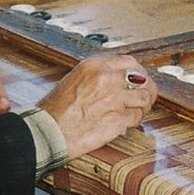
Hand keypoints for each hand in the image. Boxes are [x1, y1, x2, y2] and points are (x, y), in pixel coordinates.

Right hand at [38, 53, 155, 156]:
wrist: (46, 132)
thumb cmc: (54, 110)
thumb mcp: (74, 80)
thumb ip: (98, 76)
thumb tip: (119, 78)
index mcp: (94, 66)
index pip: (130, 62)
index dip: (139, 72)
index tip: (140, 80)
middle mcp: (106, 79)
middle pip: (142, 79)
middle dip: (147, 88)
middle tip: (146, 97)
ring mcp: (113, 99)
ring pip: (143, 98)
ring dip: (143, 106)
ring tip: (137, 111)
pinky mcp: (117, 119)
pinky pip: (137, 117)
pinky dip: (135, 120)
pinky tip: (127, 123)